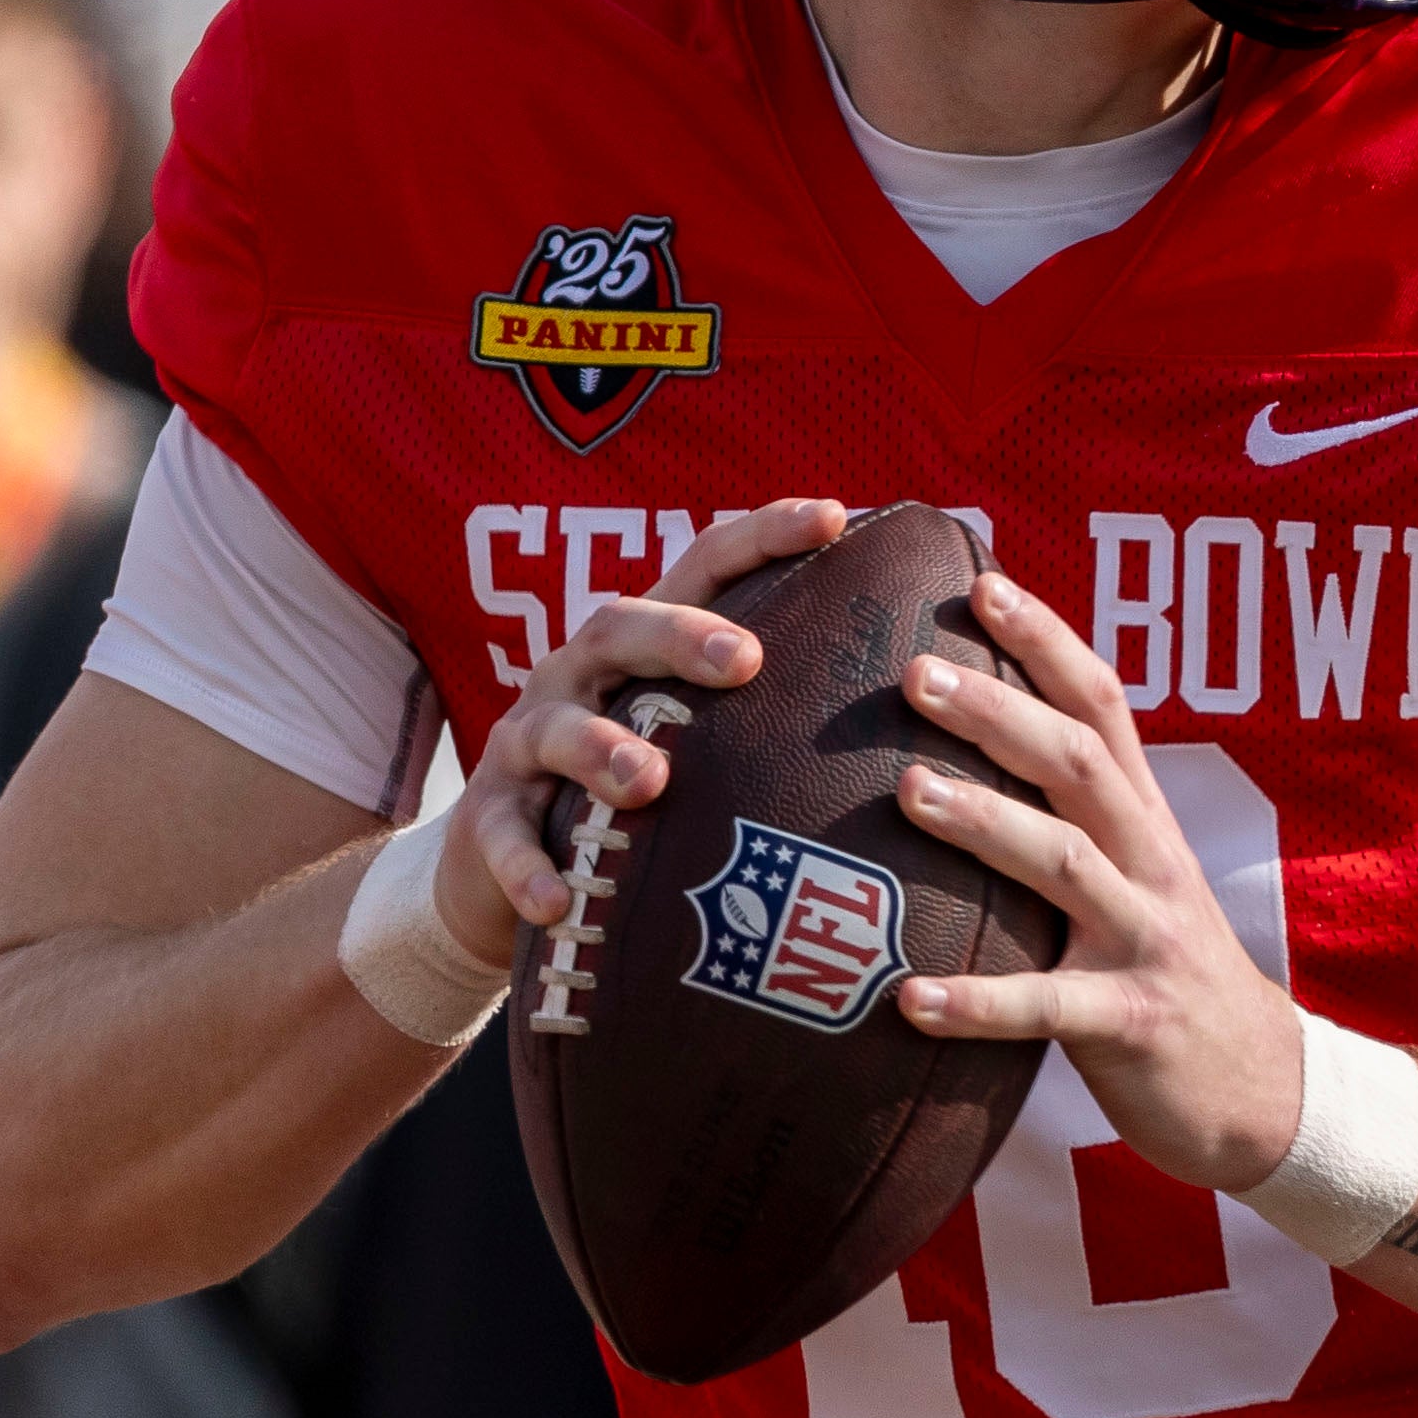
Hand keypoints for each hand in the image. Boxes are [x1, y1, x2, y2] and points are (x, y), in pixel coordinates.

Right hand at [431, 499, 849, 968]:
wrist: (510, 870)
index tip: (838, 517)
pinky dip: (529, 868)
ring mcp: (527, 743)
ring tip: (648, 781)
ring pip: (558, 729)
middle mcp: (579, 675)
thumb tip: (929, 692)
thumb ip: (779, 709)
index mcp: (643, 646)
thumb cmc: (638, 788)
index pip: (703, 566)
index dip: (765, 535)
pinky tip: (556, 900)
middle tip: (747, 660)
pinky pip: (504, 839)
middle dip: (681, 636)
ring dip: (602, 750)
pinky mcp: (488, 819)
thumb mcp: (701, 735)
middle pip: (620, 627)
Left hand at [892, 568, 1310, 1192]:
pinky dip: (978, 1003)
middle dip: (999, 711)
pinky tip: (908, 1001)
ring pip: (1066, 866)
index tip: (983, 582)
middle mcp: (1151, 865)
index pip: (1103, 707)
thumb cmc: (1168, 976)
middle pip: (1079, 765)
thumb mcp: (1139, 881)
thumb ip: (1075, 821)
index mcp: (1146, 822)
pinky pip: (1048, 1009)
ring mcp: (1145, 941)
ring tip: (907, 792)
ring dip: (985, 824)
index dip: (1048, 640)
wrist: (1267, 1093)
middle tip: (914, 672)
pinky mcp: (1132, 1023)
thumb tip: (970, 754)